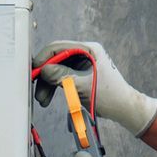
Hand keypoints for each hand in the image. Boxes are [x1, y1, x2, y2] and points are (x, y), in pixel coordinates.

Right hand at [32, 39, 156, 137]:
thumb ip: (62, 76)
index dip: (44, 59)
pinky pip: (62, 77)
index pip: (59, 47)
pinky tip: (49, 97)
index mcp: (88, 49)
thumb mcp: (82, 85)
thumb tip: (44, 71)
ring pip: (57, 70)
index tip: (34, 71)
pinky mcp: (80, 74)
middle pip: (56, 59)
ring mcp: (82, 64)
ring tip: (42, 100)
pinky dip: (55, 87)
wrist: (123, 108)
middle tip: (37, 90)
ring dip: (48, 84)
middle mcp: (84, 53)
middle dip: (45, 75)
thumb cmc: (110, 96)